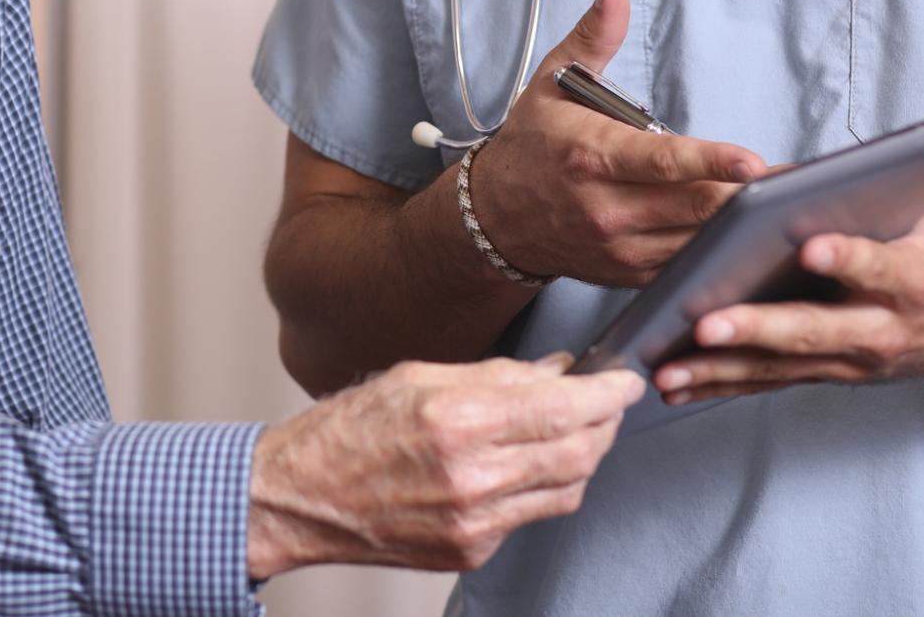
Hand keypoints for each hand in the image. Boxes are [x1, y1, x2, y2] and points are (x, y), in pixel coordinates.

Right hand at [246, 355, 643, 577]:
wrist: (299, 498)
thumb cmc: (346, 430)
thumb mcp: (418, 377)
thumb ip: (496, 375)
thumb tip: (557, 370)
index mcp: (457, 421)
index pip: (563, 408)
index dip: (607, 393)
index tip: (623, 378)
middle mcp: (472, 477)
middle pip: (579, 453)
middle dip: (605, 424)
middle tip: (608, 402)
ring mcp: (474, 523)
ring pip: (566, 491)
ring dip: (583, 457)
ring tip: (575, 430)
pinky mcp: (471, 552)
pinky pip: (530, 516)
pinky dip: (543, 486)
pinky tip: (529, 464)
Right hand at [469, 0, 766, 287]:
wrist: (495, 215)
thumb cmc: (532, 143)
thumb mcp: (554, 81)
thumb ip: (595, 33)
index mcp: (590, 155)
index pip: (661, 162)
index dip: (711, 162)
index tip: (753, 160)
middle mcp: (604, 207)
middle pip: (693, 206)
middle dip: (747, 195)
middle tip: (796, 181)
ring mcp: (618, 246)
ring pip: (697, 241)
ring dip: (742, 225)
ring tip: (785, 206)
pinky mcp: (628, 273)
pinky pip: (686, 267)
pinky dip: (720, 253)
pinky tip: (749, 236)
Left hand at [654, 155, 923, 402]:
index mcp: (915, 281)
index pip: (878, 268)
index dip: (848, 260)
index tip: (810, 248)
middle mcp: (880, 328)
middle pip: (813, 329)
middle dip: (758, 327)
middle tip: (708, 323)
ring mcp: (851, 357)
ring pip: (781, 364)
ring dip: (722, 368)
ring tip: (667, 368)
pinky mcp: (829, 370)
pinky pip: (770, 380)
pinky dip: (722, 384)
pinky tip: (674, 385)